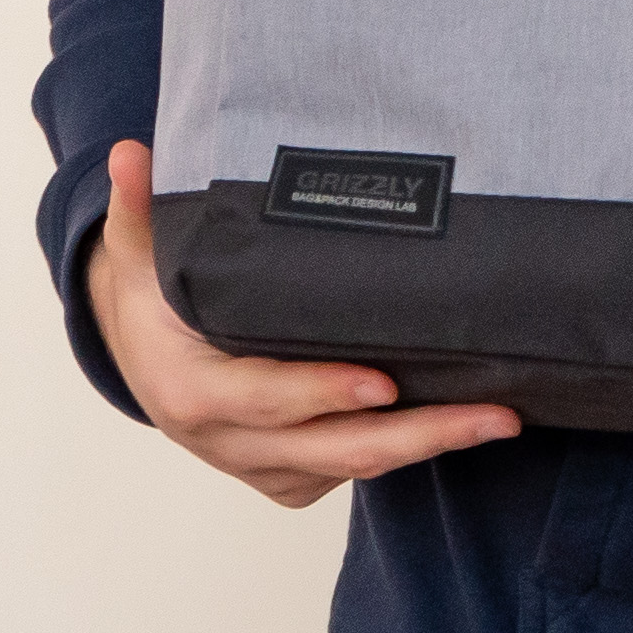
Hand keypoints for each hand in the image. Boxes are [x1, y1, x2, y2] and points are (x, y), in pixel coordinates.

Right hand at [84, 140, 519, 507]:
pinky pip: (352, 471)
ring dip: (429, 445)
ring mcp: (265, 469)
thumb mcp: (138, 256)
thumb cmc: (152, 303)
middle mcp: (230, 444)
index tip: (385, 384)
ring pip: (355, 465)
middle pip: (336, 450)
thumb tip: (130, 152)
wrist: (143, 362)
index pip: (267, 399)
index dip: (323, 393)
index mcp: (193, 394)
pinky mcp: (291, 480)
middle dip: (421, 435)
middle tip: (495, 414)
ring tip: (501, 416)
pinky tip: (460, 419)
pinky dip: (404, 449)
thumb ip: (140, 209)